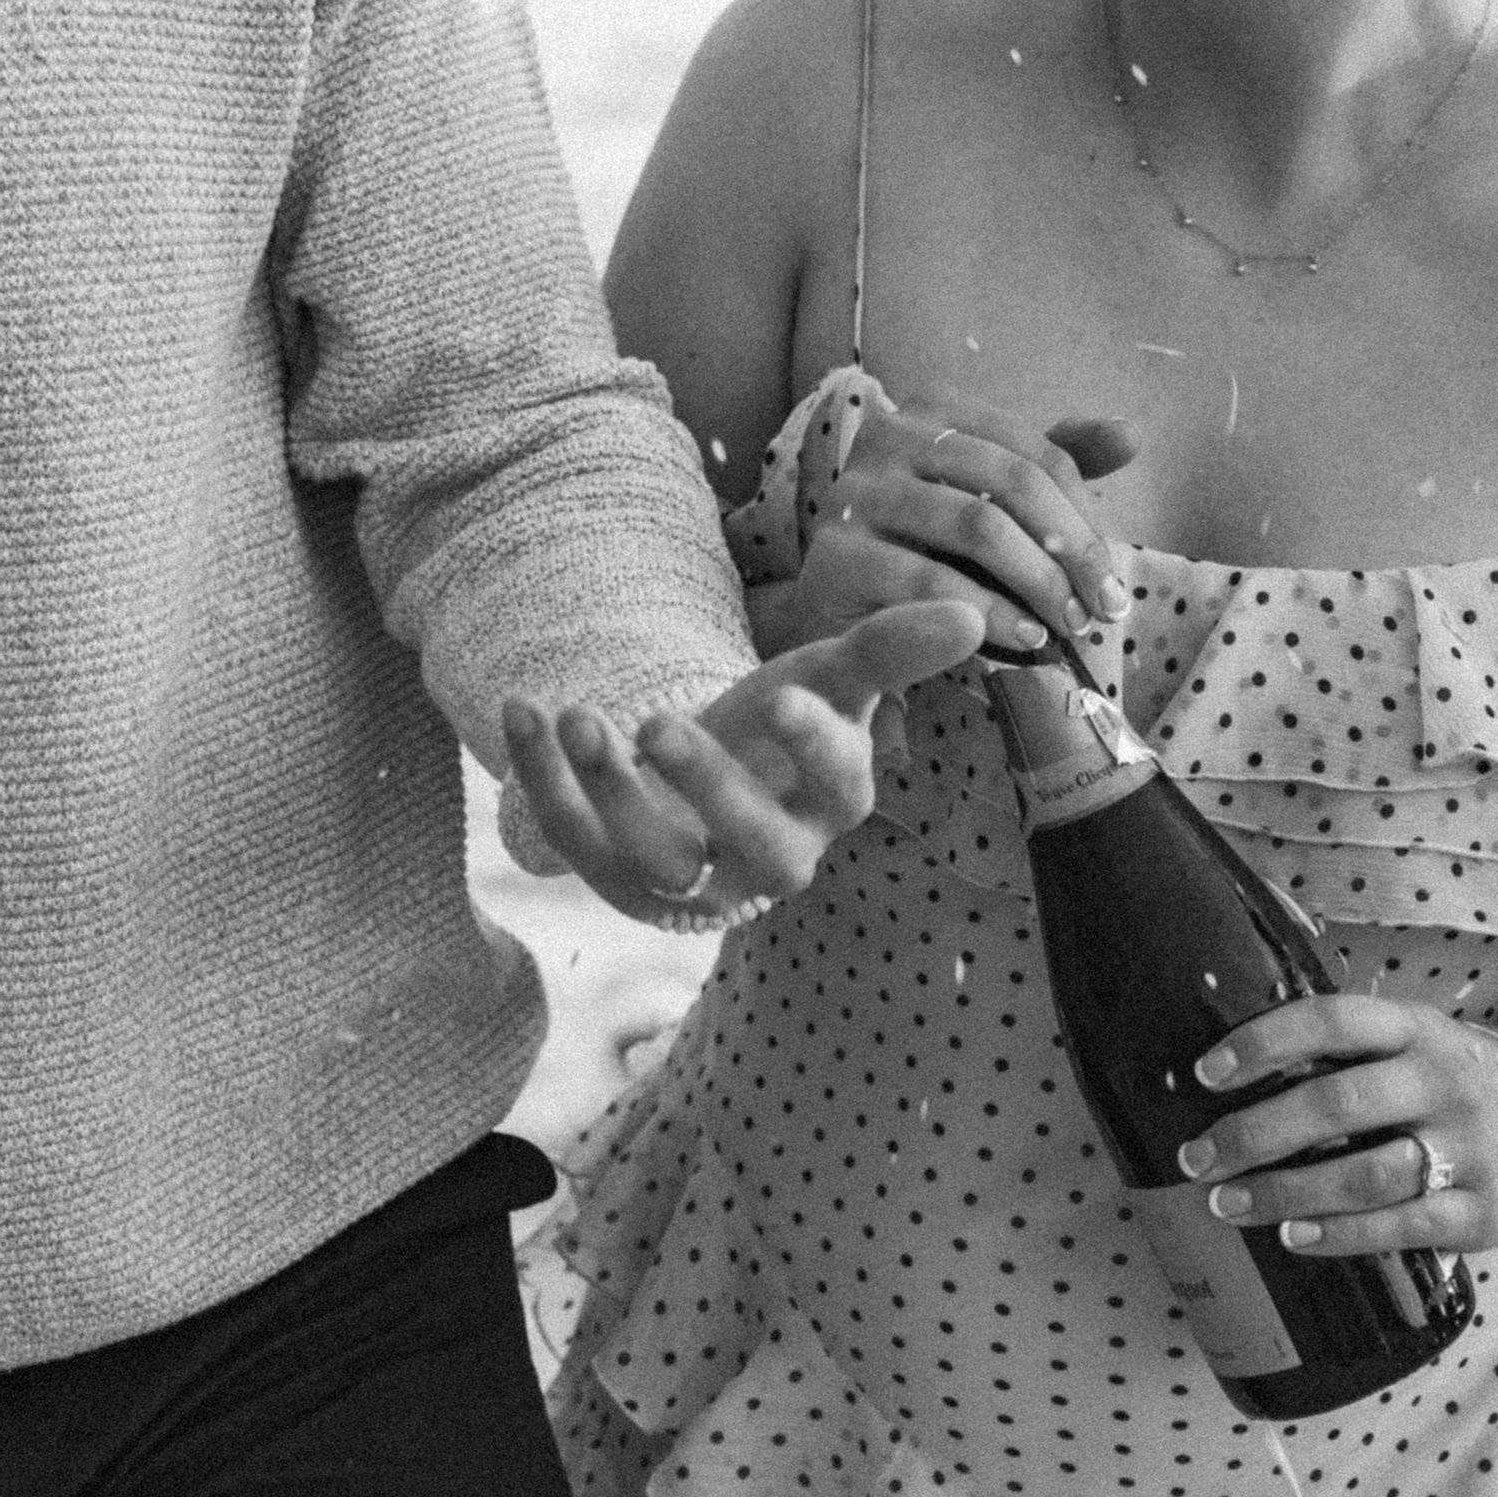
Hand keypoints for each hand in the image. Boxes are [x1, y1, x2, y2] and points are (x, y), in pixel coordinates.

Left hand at [502, 595, 986, 924]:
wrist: (704, 787)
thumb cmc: (781, 732)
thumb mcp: (831, 681)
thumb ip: (890, 650)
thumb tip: (976, 617)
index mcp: (832, 804)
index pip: (839, 789)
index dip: (815, 747)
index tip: (785, 698)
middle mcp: (769, 857)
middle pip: (753, 847)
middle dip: (707, 788)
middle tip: (660, 721)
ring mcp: (690, 879)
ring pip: (656, 860)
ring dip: (610, 790)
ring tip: (579, 712)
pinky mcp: (617, 879)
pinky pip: (575, 841)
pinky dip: (541, 779)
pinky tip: (522, 709)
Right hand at [777, 396, 1137, 658]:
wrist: (842, 603)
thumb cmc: (929, 545)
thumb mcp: (992, 498)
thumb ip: (1053, 464)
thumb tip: (1130, 434)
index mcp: (934, 408)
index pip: (1037, 453)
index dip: (1086, 518)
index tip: (1111, 581)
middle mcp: (889, 433)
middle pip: (1012, 481)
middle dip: (1069, 551)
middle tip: (1099, 610)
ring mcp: (856, 490)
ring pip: (976, 526)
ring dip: (1037, 583)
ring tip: (1064, 626)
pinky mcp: (834, 554)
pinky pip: (928, 581)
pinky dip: (987, 613)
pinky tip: (1020, 639)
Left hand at [1174, 990, 1497, 1257]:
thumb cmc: (1471, 1073)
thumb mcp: (1423, 1034)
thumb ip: (1353, 1046)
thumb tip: (1245, 1069)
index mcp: (1418, 1028)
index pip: (1329, 1020)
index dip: (1261, 1042)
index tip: (1203, 1073)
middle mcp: (1442, 1081)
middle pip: (1335, 1103)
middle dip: (1252, 1133)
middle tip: (1195, 1157)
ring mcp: (1469, 1148)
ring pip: (1362, 1173)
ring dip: (1284, 1192)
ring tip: (1226, 1203)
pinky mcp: (1487, 1212)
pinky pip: (1403, 1227)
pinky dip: (1341, 1234)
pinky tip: (1293, 1236)